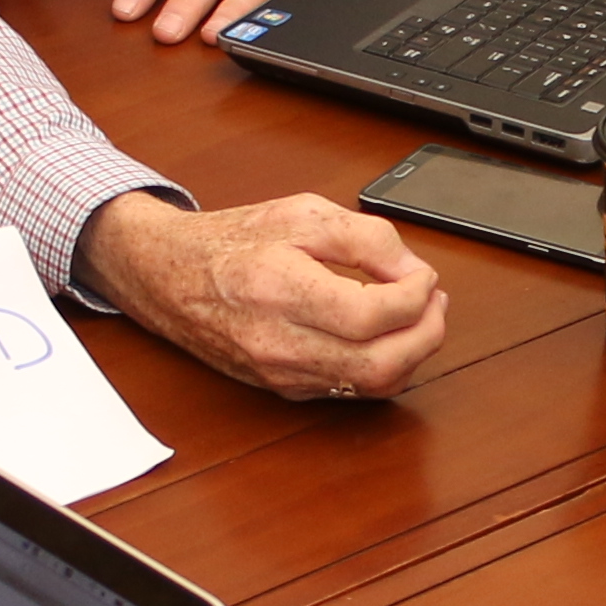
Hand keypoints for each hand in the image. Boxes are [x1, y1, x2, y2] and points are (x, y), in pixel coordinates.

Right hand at [81, 192, 451, 401]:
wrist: (168, 277)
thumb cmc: (231, 243)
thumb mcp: (301, 214)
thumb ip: (366, 238)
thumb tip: (414, 272)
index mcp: (281, 289)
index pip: (372, 315)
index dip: (415, 298)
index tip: (424, 277)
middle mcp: (279, 341)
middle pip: (381, 365)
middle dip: (427, 336)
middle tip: (436, 304)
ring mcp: (281, 372)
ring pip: (371, 386)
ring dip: (412, 355)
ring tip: (421, 317)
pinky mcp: (284, 388)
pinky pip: (351, 391)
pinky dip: (384, 368)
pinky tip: (390, 337)